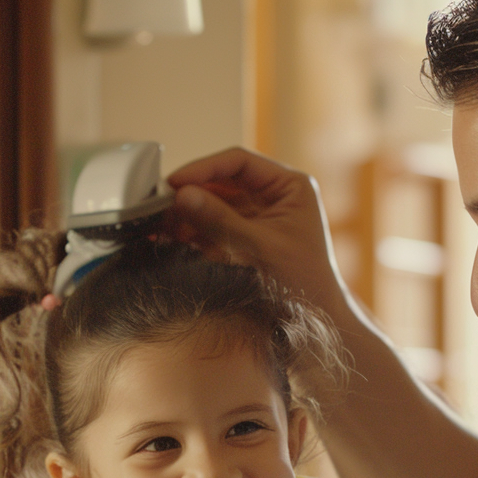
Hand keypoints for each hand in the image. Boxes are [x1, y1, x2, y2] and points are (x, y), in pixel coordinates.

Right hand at [167, 148, 349, 313]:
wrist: (316, 315)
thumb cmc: (303, 280)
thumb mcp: (258, 246)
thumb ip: (220, 220)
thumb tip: (183, 195)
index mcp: (289, 185)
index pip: (239, 163)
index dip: (204, 168)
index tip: (176, 181)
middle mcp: (273, 195)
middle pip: (222, 181)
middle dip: (192, 192)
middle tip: (162, 204)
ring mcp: (258, 215)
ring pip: (214, 202)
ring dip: (188, 212)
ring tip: (162, 223)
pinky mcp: (244, 235)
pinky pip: (214, 223)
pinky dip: (193, 229)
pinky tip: (172, 235)